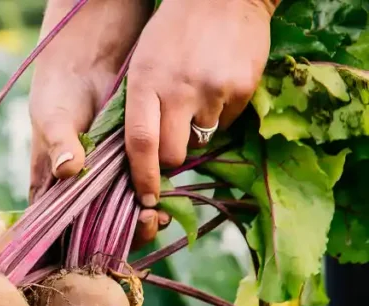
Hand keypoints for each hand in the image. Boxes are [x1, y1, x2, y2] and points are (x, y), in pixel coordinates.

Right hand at [28, 0, 159, 246]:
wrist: (90, 61)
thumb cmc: (59, 92)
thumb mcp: (53, 117)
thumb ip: (60, 143)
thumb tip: (68, 169)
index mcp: (50, 188)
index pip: (56, 230)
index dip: (74, 246)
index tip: (95, 250)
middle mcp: (77, 193)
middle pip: (94, 231)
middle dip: (117, 237)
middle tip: (139, 225)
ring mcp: (104, 182)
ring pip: (120, 217)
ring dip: (138, 224)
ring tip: (154, 218)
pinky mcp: (130, 167)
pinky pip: (139, 193)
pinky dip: (152, 202)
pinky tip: (165, 204)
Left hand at [125, 0, 275, 245]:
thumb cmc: (172, 30)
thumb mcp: (142, 62)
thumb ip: (139, 105)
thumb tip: (138, 155)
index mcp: (145, 83)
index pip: (140, 144)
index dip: (142, 178)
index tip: (145, 199)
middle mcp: (178, 90)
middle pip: (173, 154)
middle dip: (170, 158)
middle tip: (171, 141)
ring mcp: (213, 90)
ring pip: (201, 139)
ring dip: (195, 130)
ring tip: (194, 97)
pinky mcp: (243, 89)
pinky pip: (227, 121)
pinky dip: (219, 113)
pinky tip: (215, 84)